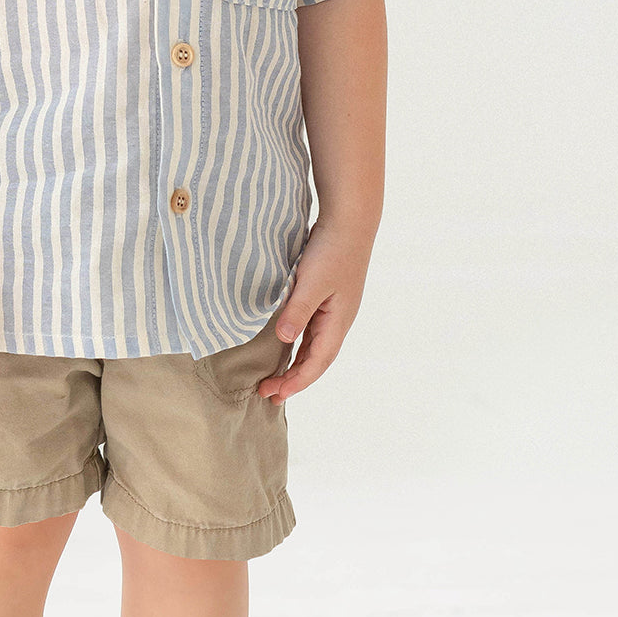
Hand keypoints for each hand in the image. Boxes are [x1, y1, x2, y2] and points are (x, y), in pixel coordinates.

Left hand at [256, 224, 370, 404]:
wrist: (350, 222)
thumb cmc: (332, 251)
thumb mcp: (312, 282)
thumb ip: (297, 311)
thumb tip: (284, 340)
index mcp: (338, 323)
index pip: (317, 363)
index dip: (296, 382)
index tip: (275, 394)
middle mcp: (338, 322)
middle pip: (316, 360)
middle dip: (293, 379)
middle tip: (267, 393)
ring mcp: (334, 311)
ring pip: (314, 346)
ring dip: (295, 363)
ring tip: (274, 377)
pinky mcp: (328, 298)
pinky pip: (312, 330)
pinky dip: (298, 344)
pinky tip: (285, 345)